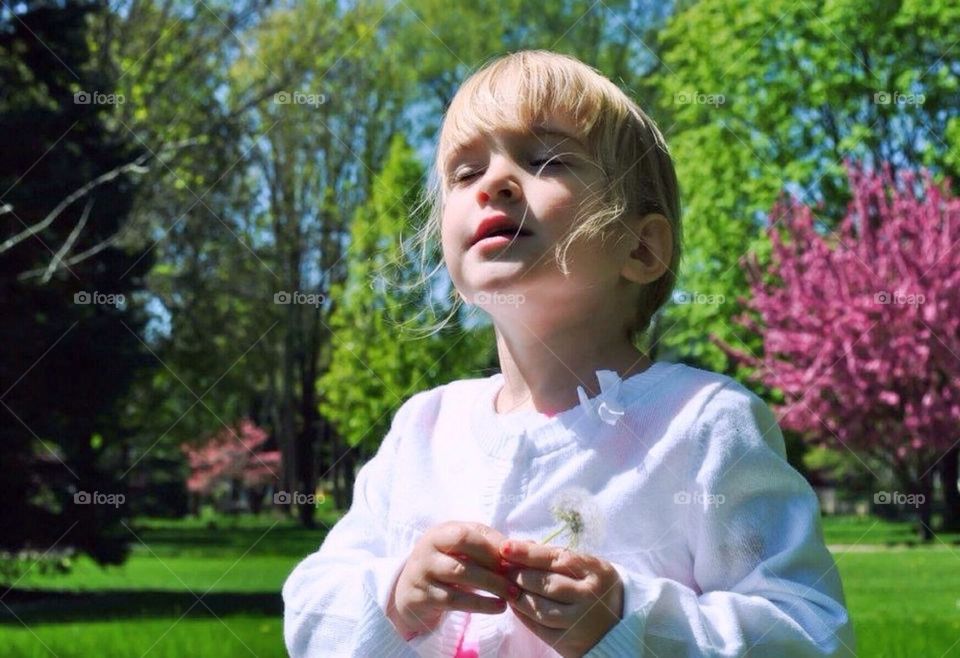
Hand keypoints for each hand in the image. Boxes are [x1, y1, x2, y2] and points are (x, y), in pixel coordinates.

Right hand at [387, 521, 516, 638]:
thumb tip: (530, 544)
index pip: (469, 532)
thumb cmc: (446, 565)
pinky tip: (499, 607)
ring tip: (512, 594)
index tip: (516, 558)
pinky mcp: (422, 596)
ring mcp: (422, 572)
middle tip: (516, 577)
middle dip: (493, 563)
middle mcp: (428, 548)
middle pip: (463, 548)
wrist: (410, 592)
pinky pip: (455, 600)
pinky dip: (481, 604)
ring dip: (491, 584)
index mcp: (441, 532)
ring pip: (460, 573)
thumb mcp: (464, 550)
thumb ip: (492, 545)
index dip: (494, 544)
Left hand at [499, 540, 623, 657]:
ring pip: (539, 607)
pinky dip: (522, 614)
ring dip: (517, 594)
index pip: (557, 558)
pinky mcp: (568, 642)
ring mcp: (579, 621)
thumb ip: (556, 556)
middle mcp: (590, 596)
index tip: (506, 547)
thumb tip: (519, 547)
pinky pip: (538, 627)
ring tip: (505, 585)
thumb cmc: (597, 587)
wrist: (621, 626)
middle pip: (546, 583)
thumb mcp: (588, 566)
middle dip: (518, 573)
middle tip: (502, 567)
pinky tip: (514, 603)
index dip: (529, 552)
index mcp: (597, 571)